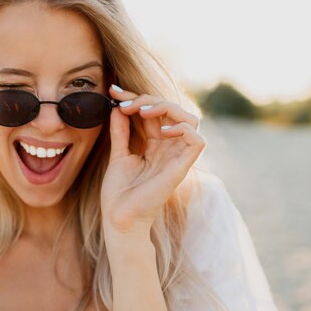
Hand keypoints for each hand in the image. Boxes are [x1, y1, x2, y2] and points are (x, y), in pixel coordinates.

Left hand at [101, 85, 205, 237]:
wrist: (119, 218)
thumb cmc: (119, 192)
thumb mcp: (118, 154)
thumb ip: (120, 131)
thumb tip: (117, 107)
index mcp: (155, 145)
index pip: (152, 112)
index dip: (135, 98)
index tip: (113, 92)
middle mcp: (169, 148)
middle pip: (171, 111)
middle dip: (148, 99)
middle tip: (124, 103)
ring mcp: (176, 157)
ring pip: (189, 119)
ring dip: (166, 108)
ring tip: (142, 111)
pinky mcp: (181, 168)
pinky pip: (197, 140)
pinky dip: (182, 128)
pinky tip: (160, 130)